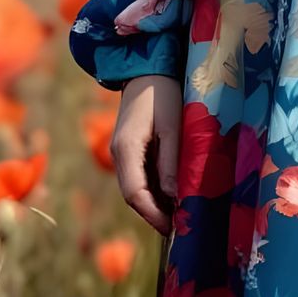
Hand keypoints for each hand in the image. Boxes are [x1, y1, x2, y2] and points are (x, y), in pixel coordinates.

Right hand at [111, 73, 181, 234]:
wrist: (146, 67)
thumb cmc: (163, 93)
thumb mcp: (172, 126)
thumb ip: (170, 162)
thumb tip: (174, 197)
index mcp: (125, 149)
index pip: (134, 193)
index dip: (152, 214)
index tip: (171, 229)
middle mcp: (118, 155)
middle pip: (133, 195)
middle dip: (153, 214)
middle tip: (179, 229)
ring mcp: (122, 152)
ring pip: (135, 187)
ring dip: (154, 203)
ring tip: (178, 217)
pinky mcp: (129, 148)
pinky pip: (139, 176)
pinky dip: (153, 189)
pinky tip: (171, 195)